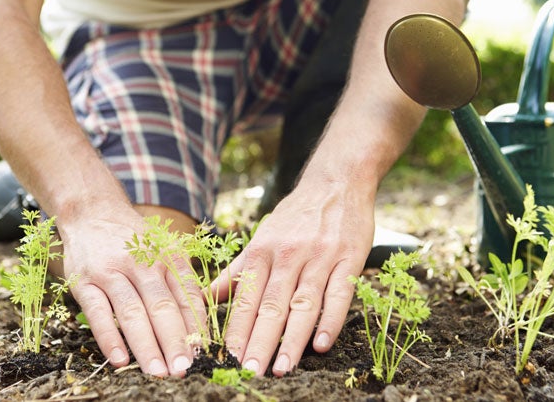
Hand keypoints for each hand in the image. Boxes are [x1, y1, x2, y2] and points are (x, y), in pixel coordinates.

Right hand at [56, 205, 204, 376]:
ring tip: (157, 371)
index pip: (187, 295)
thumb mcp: (163, 250)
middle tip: (183, 369)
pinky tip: (120, 360)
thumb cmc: (134, 240)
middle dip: (175, 341)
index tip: (203, 353)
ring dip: (146, 345)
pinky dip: (109, 337)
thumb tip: (199, 327)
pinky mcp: (84, 281)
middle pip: (162, 306)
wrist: (92, 212)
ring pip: (132, 312)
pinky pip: (97, 312)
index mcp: (167, 256)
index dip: (196, 326)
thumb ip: (180, 282)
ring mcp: (111, 272)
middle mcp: (142, 263)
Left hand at [214, 180, 374, 375]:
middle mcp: (288, 255)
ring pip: (303, 303)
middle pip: (271, 305)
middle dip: (259, 341)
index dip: (237, 330)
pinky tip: (322, 344)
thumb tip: (204, 298)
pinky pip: (339, 294)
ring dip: (293, 339)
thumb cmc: (295, 216)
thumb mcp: (261, 238)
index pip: (246, 298)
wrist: (336, 183)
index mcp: (262, 252)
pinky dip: (330, 320)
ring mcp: (319, 258)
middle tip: (250, 371)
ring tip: (282, 368)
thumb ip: (237, 271)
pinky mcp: (348, 259)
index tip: (227, 359)